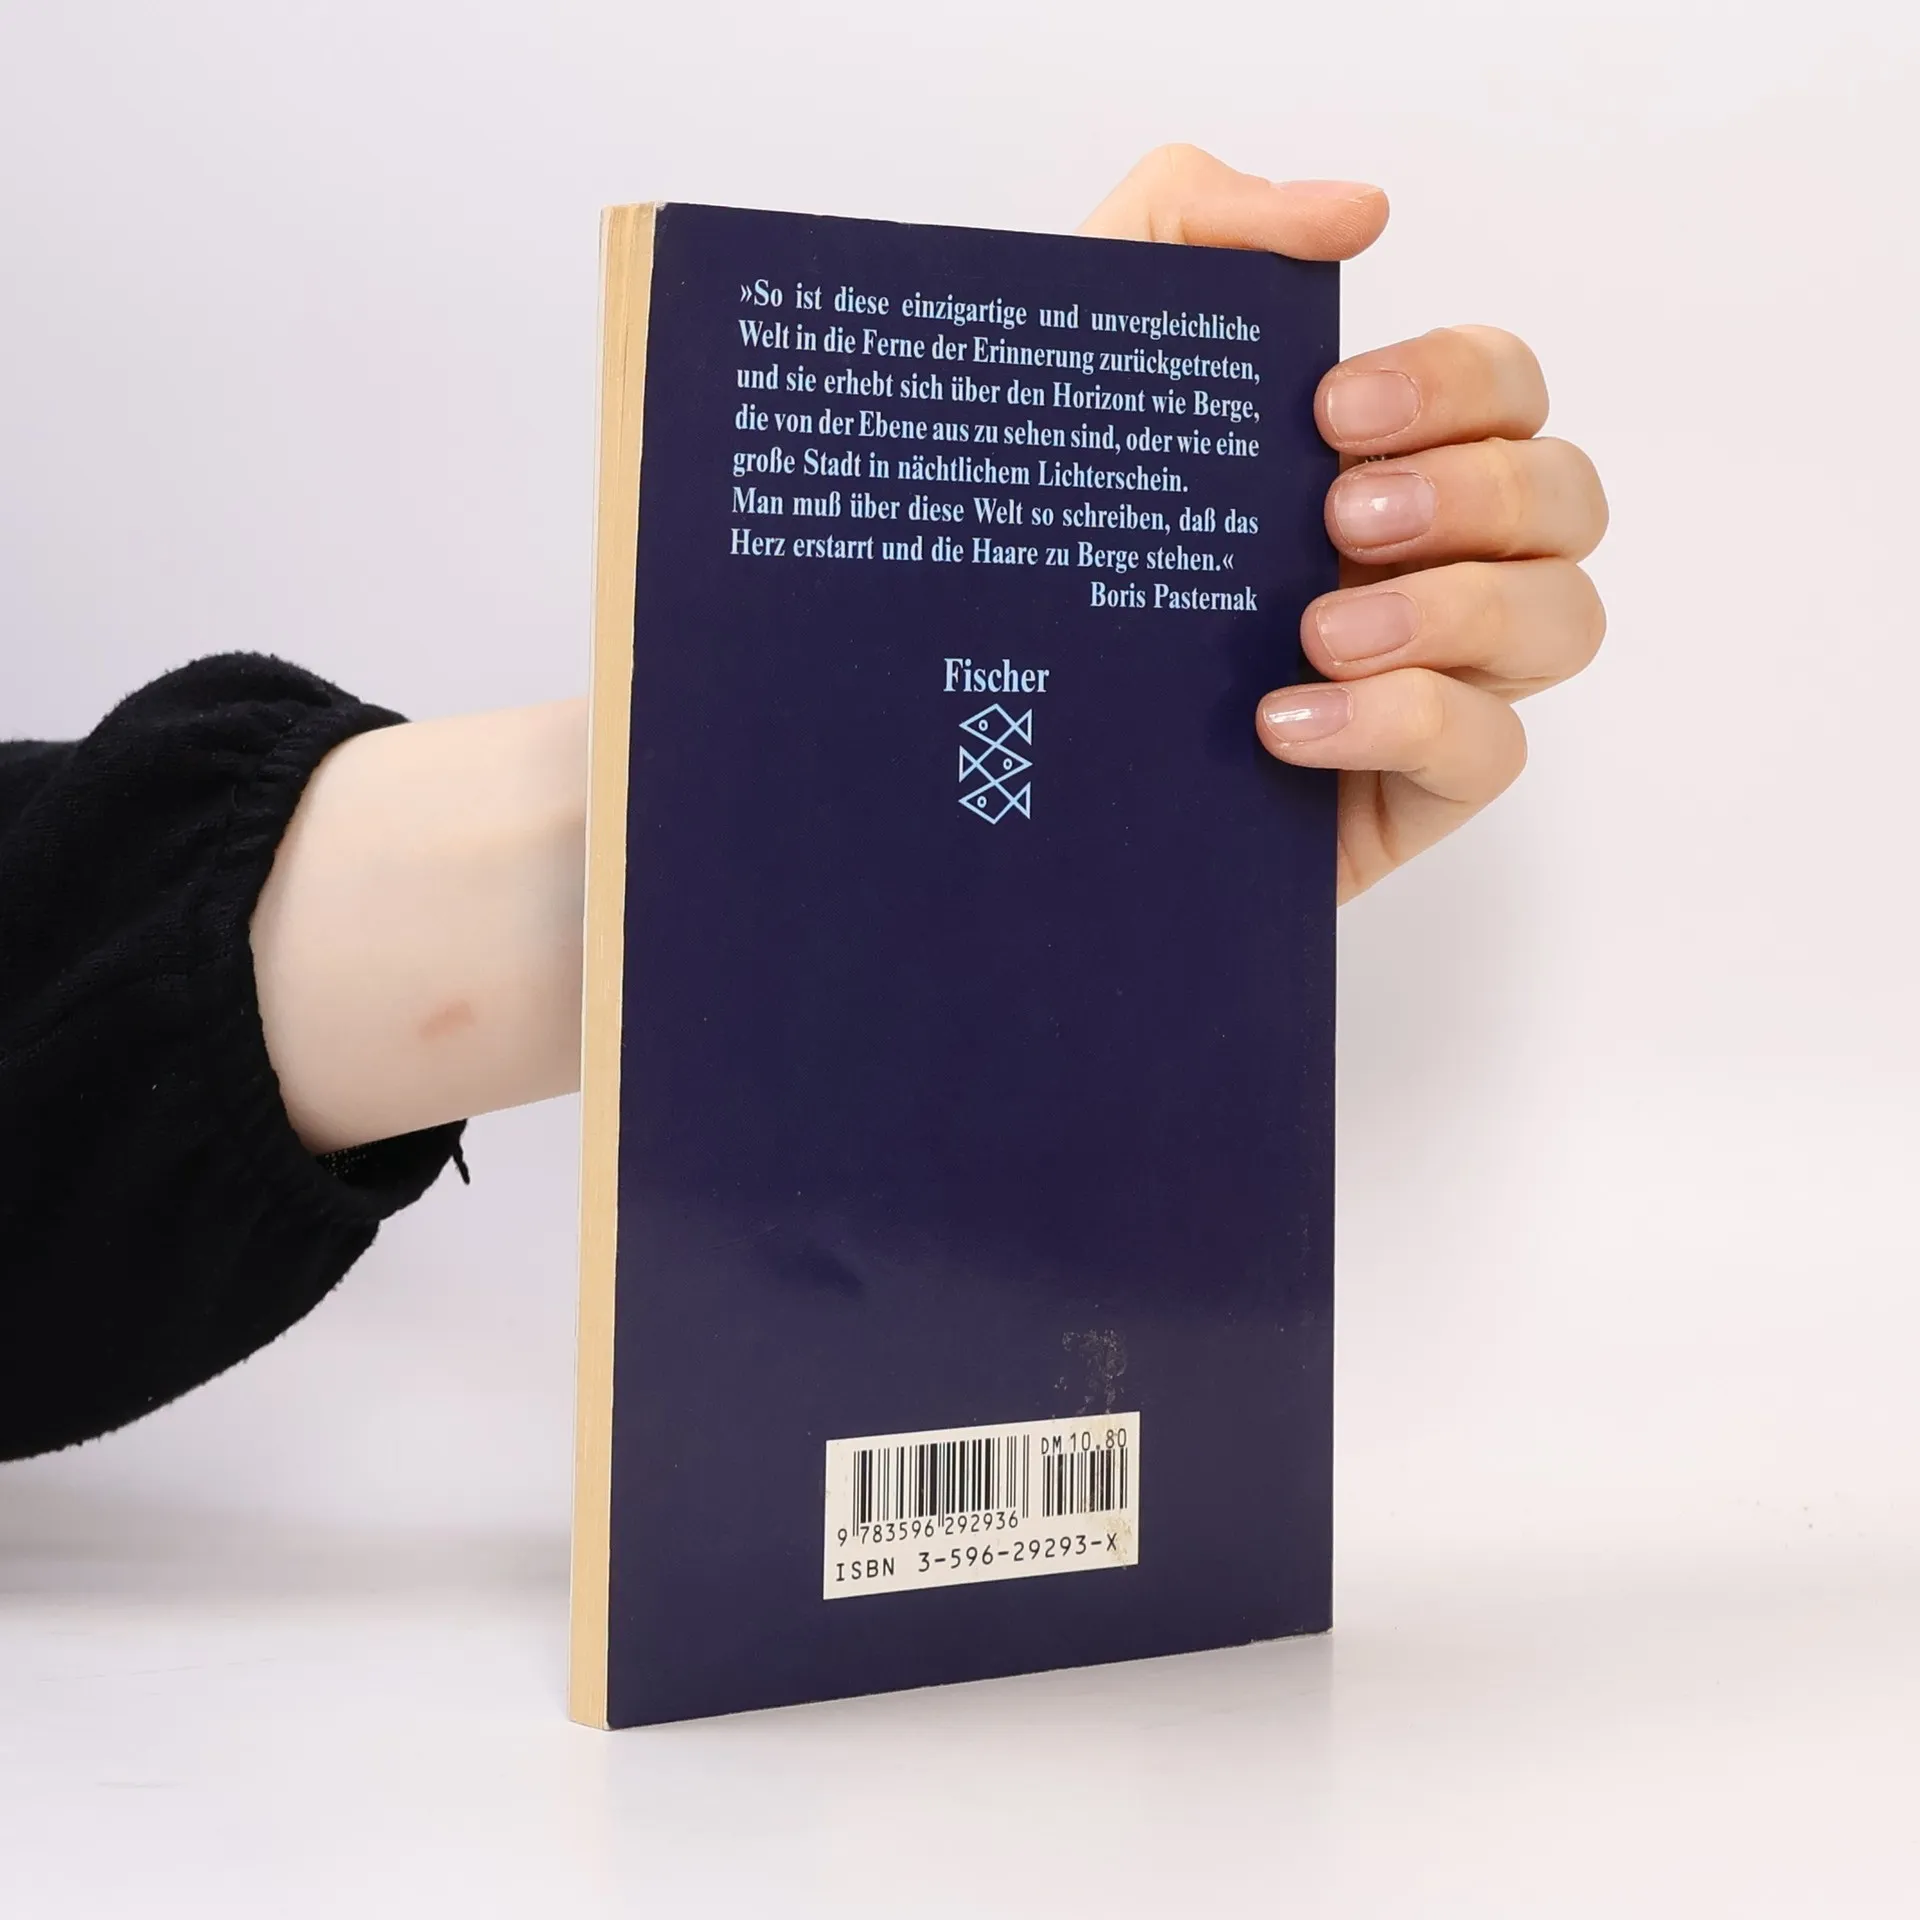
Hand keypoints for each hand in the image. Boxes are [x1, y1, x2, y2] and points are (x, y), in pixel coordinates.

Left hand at [1082, 146, 1606, 900]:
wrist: (994, 746)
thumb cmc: (1053, 550)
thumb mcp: (1083, 364)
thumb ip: (1192, 230)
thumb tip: (1355, 211)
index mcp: (1376, 462)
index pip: (1501, 388)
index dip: (1457, 381)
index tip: (1329, 410)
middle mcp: (1425, 562)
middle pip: (1564, 496)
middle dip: (1472, 491)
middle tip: (1338, 517)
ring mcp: (1431, 678)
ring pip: (1562, 621)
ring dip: (1459, 610)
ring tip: (1318, 631)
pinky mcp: (1406, 792)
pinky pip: (1489, 752)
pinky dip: (1403, 723)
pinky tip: (1284, 722)